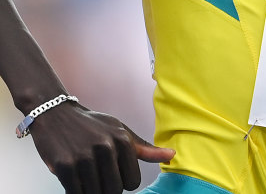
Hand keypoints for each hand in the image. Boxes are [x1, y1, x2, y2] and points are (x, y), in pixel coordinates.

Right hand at [29, 101, 174, 193]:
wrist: (58, 115)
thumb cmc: (92, 126)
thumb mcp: (121, 131)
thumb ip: (144, 148)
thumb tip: (172, 156)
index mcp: (123, 139)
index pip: (132, 182)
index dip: (122, 182)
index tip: (113, 172)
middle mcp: (106, 147)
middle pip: (114, 191)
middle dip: (106, 188)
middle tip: (97, 174)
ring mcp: (84, 157)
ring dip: (90, 190)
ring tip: (86, 175)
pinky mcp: (64, 166)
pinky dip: (76, 191)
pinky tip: (74, 178)